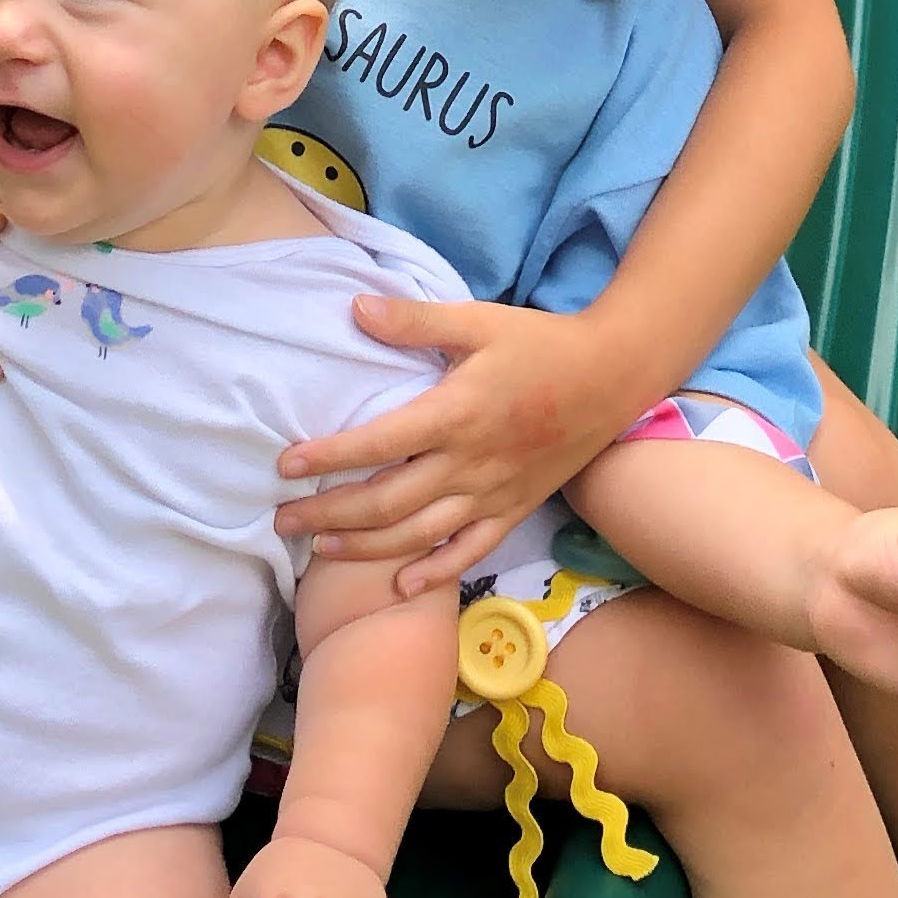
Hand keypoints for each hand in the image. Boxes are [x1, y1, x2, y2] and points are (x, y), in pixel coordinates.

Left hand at [276, 302, 631, 590]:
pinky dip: (435, 573)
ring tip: (321, 549)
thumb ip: (415, 320)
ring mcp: (493, 494)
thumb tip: (355, 309)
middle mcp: (469, 463)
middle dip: (330, 514)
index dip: (329, 456)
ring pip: (419, 535)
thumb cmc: (541, 343)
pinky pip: (470, 551)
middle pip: (387, 502)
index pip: (379, 443)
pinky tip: (400, 588)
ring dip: (366, 548)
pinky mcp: (515, 510)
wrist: (614, 375)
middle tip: (283, 520)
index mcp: (456, 413)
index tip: (285, 464)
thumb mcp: (478, 320)